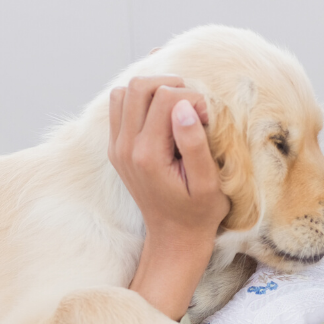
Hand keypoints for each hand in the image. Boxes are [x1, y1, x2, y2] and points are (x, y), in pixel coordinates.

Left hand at [108, 76, 229, 318]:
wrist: (173, 236)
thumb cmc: (198, 213)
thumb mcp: (207, 183)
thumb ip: (194, 144)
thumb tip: (184, 106)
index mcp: (148, 155)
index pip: (166, 98)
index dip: (194, 100)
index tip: (208, 120)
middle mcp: (125, 147)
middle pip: (139, 86)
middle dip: (171, 87)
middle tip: (193, 107)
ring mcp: (116, 146)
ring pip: (125, 91)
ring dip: (153, 91)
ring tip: (177, 108)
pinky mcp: (116, 147)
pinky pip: (119, 106)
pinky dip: (140, 101)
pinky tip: (161, 116)